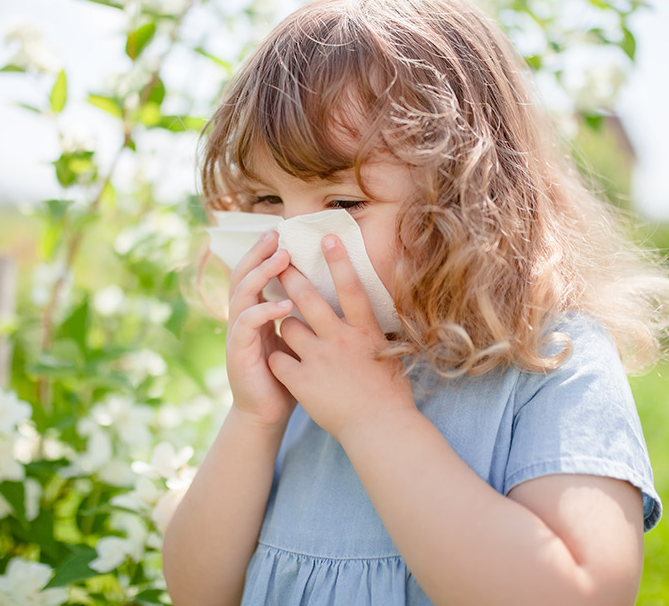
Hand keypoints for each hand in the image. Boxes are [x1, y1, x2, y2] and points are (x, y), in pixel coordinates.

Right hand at [225, 230, 296, 427]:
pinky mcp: (238, 352)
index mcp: (255, 312)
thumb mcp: (296, 338)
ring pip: (242, 294)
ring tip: (281, 259)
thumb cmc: (287, 375)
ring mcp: (237, 334)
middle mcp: (242, 318)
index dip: (264, 253)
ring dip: (261, 274)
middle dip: (258, 253)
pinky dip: (264, 311)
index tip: (282, 232)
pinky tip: (283, 304)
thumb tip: (330, 288)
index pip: (255, 273)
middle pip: (243, 275)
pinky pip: (246, 324)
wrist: (269, 412)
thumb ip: (303, 315)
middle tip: (276, 235)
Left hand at [268, 235, 416, 442]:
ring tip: (291, 332)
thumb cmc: (390, 394)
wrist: (380, 429)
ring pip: (288, 327)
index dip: (339, 261)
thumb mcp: (389, 353)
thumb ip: (373, 332)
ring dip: (286, 326)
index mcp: (365, 331)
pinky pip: (278, 359)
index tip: (326, 238)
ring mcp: (319, 360)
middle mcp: (340, 340)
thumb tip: (369, 313)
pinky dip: (278, 360)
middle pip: (308, 299)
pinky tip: (283, 365)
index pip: (351, 288)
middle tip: (279, 262)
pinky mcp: (302, 381)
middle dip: (291, 276)